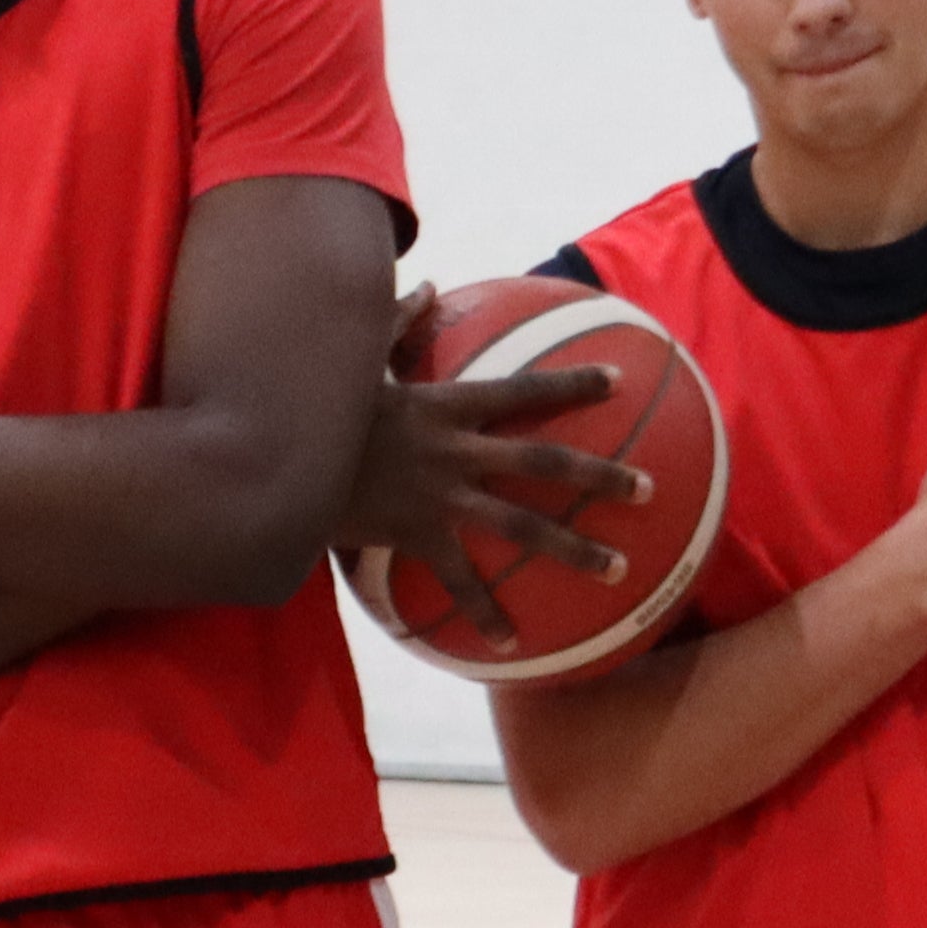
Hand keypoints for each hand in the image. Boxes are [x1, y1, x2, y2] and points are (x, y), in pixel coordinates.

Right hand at [325, 286, 642, 649]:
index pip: (523, 390)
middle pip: (545, 461)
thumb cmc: (317, 407)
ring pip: (522, 525)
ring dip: (575, 549)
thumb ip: (398, 321)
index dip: (573, 384)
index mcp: (446, 404)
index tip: (620, 381)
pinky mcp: (417, 535)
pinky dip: (487, 614)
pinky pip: (460, 582)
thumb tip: (428, 282)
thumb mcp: (358, 357)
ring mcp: (441, 497)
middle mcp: (456, 450)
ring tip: (619, 569)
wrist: (278, 462)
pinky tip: (514, 645)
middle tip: (649, 489)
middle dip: (602, 475)